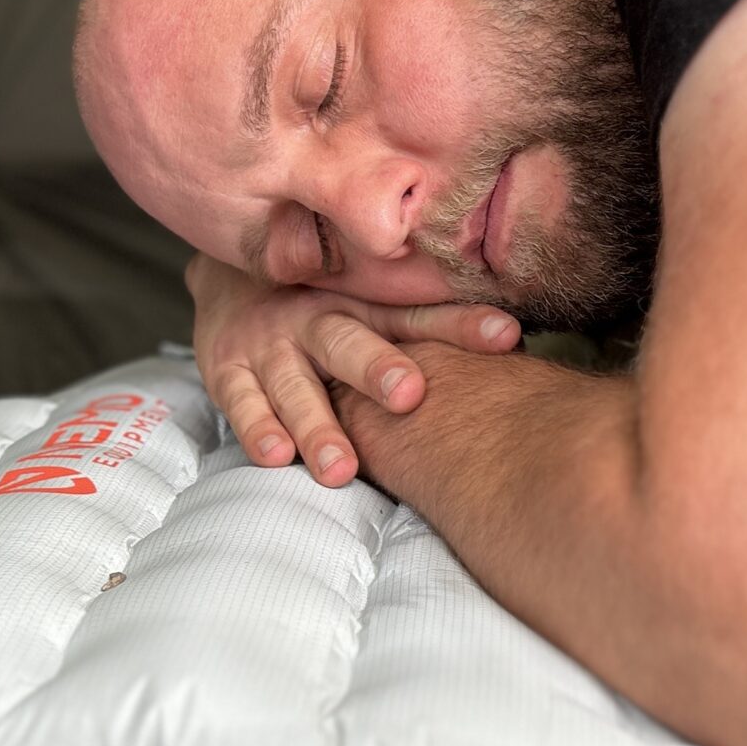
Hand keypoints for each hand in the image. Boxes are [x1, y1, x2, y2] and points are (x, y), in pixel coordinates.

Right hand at [184, 252, 520, 485]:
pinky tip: (277, 457)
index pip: (416, 315)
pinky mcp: (227, 369)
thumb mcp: (371, 306)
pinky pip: (241, 401)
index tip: (506, 338)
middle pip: (349, 341)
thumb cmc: (322, 305)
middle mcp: (317, 319)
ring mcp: (270, 345)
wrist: (229, 276)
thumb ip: (430, 328)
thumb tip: (519, 345)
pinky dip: (258, 429)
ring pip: (295, 386)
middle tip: (409, 395)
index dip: (461, 325)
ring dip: (318, 425)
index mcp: (361, 303)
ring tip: (341, 469)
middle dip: (377, 367)